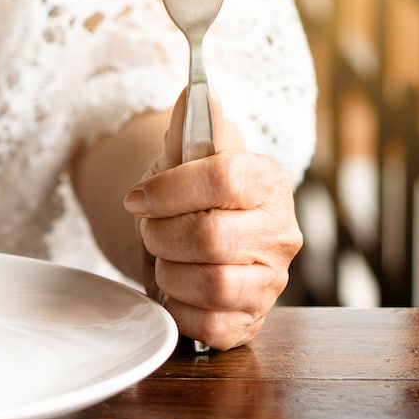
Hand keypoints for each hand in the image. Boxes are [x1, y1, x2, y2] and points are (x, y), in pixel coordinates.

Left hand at [122, 89, 302, 349]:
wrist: (195, 238)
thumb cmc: (191, 195)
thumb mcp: (185, 157)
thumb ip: (189, 127)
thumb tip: (193, 92)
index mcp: (268, 181)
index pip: (226, 178)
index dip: (171, 189)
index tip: (138, 197)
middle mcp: (280, 233)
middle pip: (212, 236)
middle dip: (162, 234)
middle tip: (148, 229)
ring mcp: (271, 281)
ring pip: (213, 283)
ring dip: (169, 271)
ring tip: (163, 259)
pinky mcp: (251, 320)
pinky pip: (211, 325)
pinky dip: (179, 309)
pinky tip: (174, 290)